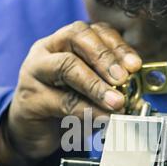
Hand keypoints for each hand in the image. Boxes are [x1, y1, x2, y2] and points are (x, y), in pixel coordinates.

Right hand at [0, 21, 141, 165]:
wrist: (32, 134)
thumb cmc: (64, 109)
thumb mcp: (89, 93)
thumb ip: (109, 86)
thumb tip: (136, 90)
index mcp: (65, 42)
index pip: (93, 30)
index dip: (117, 46)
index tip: (135, 66)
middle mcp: (47, 50)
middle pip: (76, 36)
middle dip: (105, 57)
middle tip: (123, 79)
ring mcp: (34, 72)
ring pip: (66, 66)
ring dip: (96, 85)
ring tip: (117, 102)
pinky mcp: (30, 99)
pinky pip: (62, 101)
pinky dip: (87, 110)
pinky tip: (103, 118)